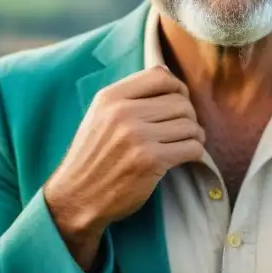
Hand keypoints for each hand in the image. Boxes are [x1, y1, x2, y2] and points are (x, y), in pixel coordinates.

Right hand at [43, 65, 204, 269]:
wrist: (76, 198)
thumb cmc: (92, 158)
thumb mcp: (99, 117)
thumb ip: (127, 97)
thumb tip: (165, 74)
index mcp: (110, 97)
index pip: (160, 75)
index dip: (177, 87)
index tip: (179, 101)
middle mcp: (123, 113)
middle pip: (179, 102)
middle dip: (189, 115)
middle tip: (185, 128)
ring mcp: (138, 137)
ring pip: (189, 125)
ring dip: (195, 135)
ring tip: (188, 142)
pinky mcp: (151, 161)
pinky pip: (192, 148)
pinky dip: (196, 152)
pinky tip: (187, 156)